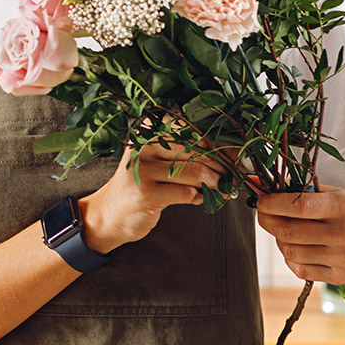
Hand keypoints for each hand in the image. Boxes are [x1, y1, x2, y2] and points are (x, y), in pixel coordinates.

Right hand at [79, 142, 225, 253]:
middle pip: (198, 150)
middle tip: (233, 176)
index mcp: (149, 130)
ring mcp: (144, 169)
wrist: (110, 214)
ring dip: (217, 183)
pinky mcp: (147, 193)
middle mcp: (144, 145)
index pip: (193, 130)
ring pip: (196, 171)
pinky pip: (187, 192)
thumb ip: (189, 154)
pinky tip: (200, 199)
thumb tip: (231, 154)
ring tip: (224, 189)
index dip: (218, 144)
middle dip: (222, 165)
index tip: (235, 157)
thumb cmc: (142, 185)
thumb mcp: (160, 161)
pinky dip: (201, 197)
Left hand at [255, 164, 344, 283]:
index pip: (299, 206)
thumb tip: (255, 181)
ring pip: (291, 252)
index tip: (259, 200)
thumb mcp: (336, 192)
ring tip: (283, 228)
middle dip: (268, 221)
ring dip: (279, 239)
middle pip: (290, 232)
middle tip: (263, 213)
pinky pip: (301, 270)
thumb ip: (299, 189)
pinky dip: (291, 257)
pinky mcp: (342, 277)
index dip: (272, 204)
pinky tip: (297, 245)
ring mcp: (344, 259)